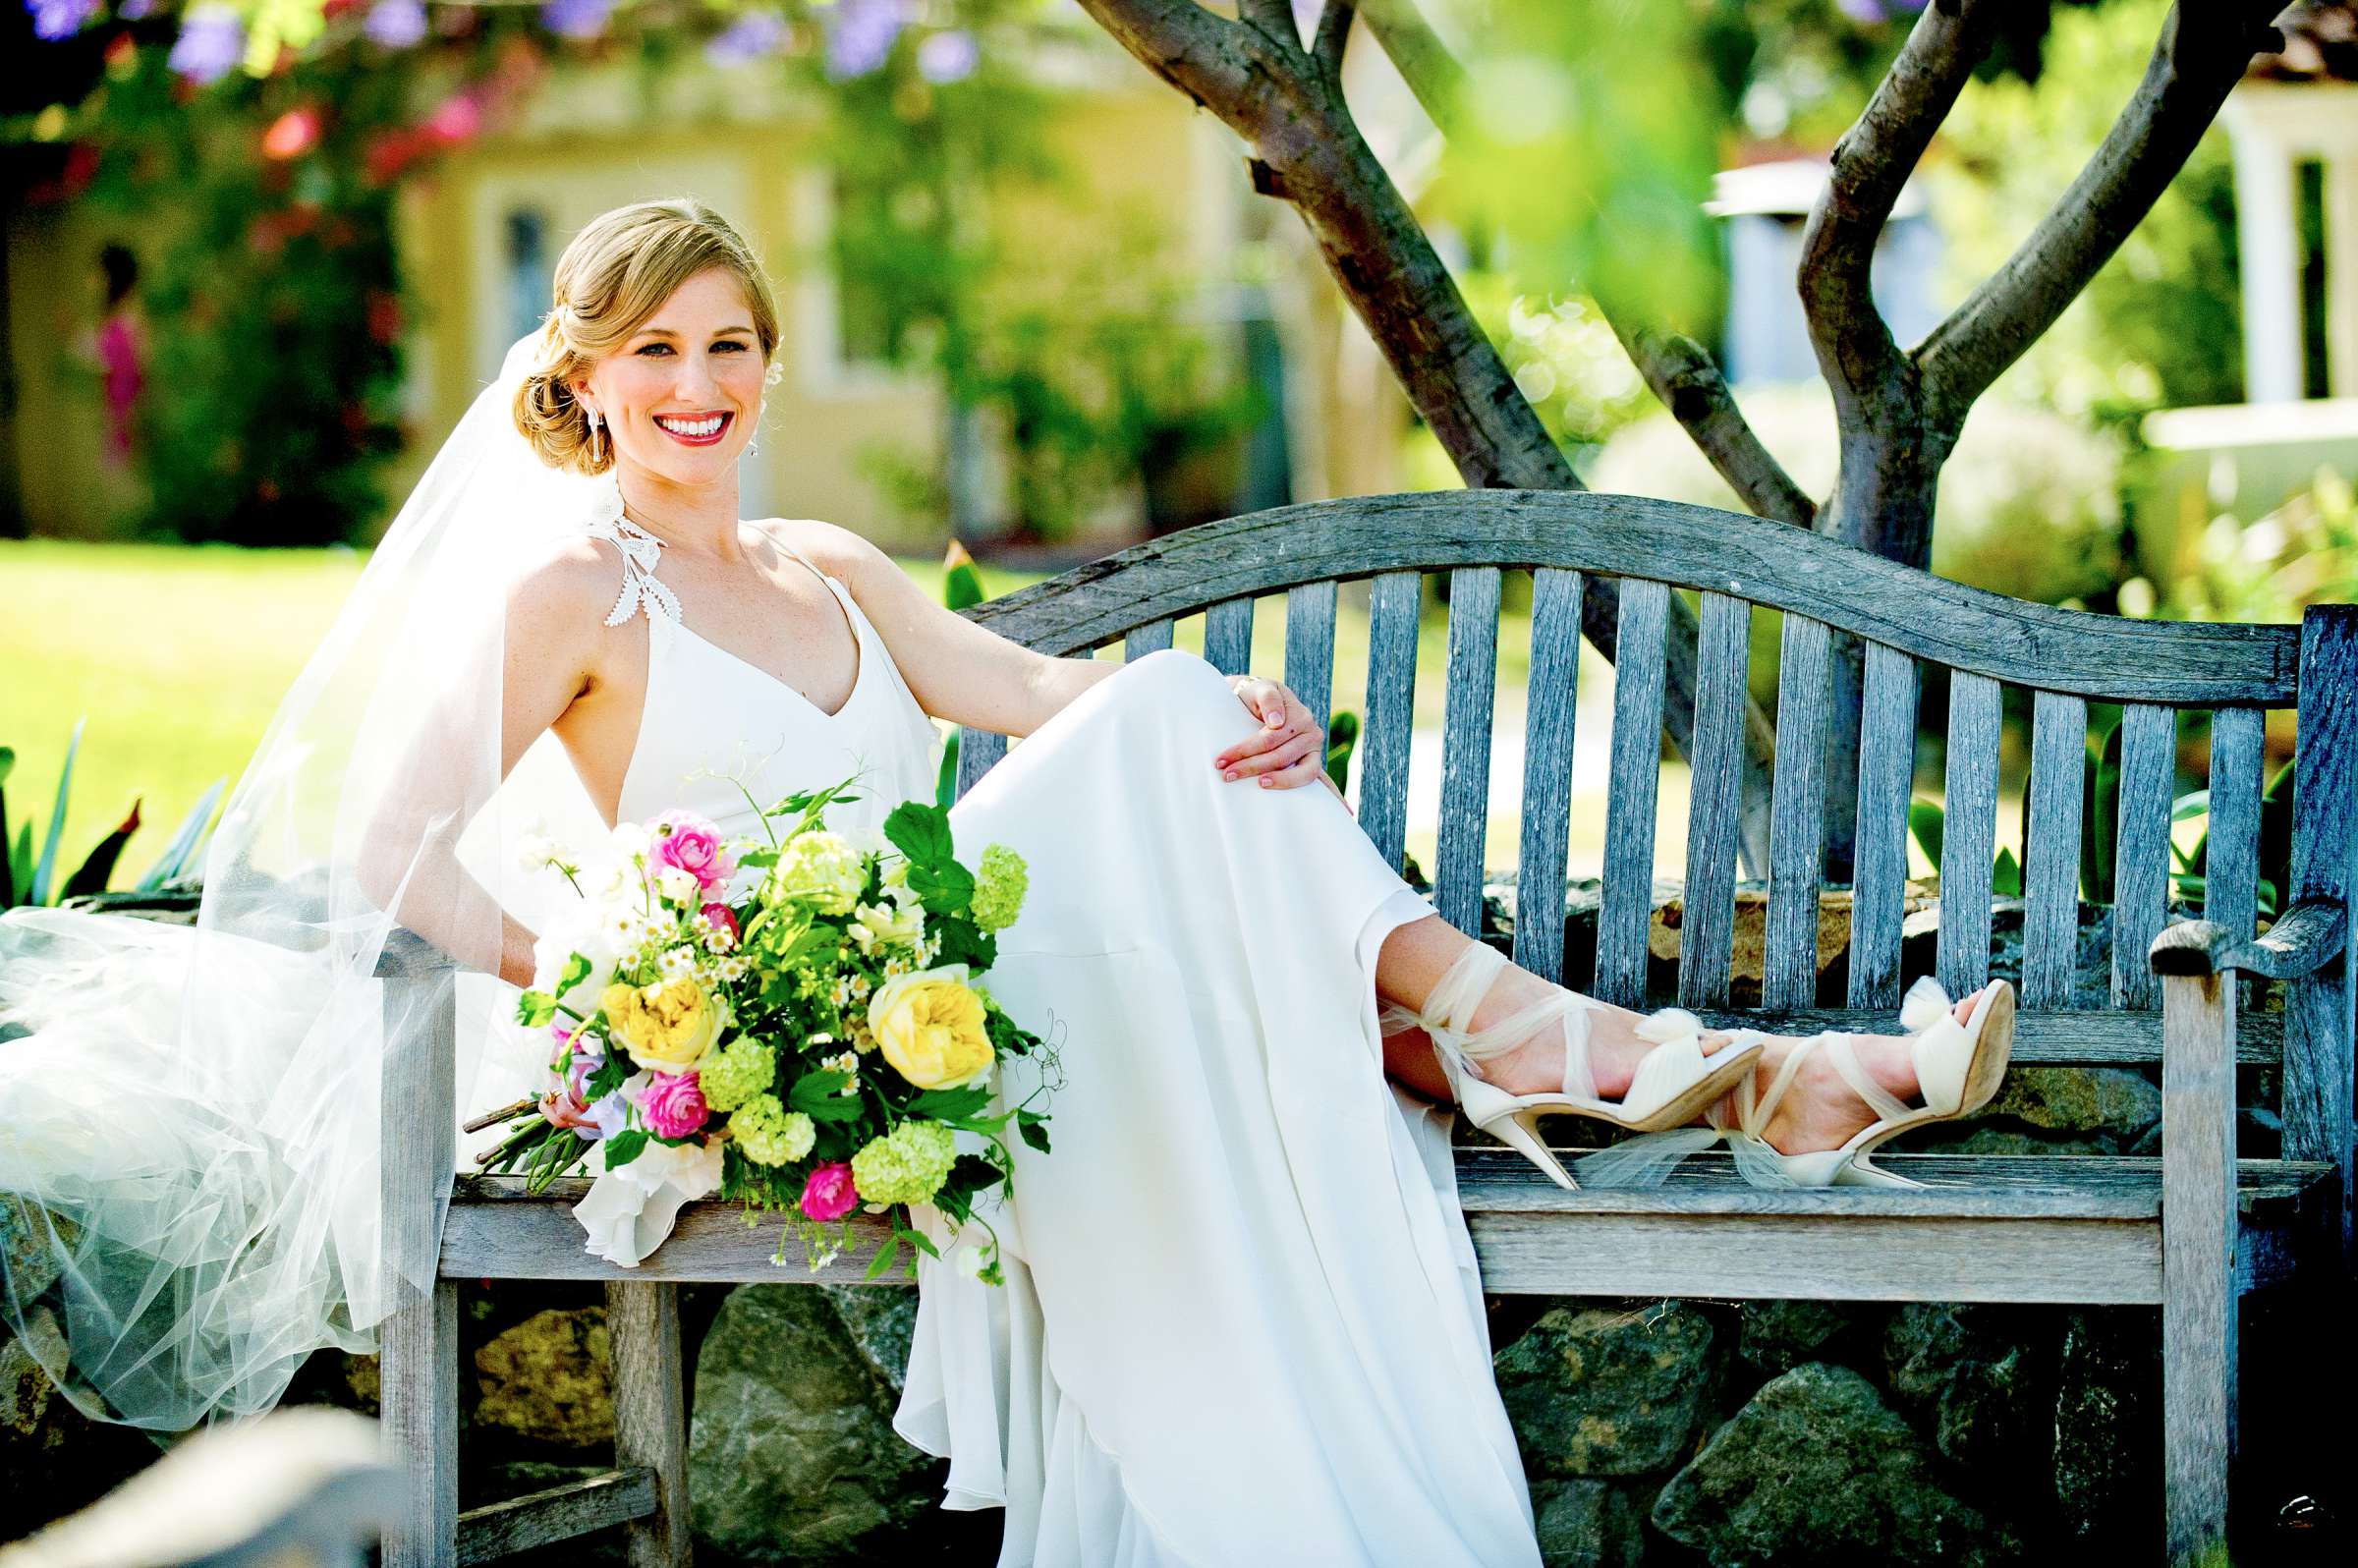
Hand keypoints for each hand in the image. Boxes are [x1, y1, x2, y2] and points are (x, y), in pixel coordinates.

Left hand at [1215, 674, 1327, 790]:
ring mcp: (1313, 749)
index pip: (1271, 738)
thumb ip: (1268, 698)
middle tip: (1226, 775)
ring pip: (1299, 771)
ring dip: (1275, 780)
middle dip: (1251, 767)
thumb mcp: (1259, 688)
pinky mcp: (1313, 763)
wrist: (1257, 700)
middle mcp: (1311, 731)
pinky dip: (1292, 784)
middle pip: (1280, 756)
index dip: (1245, 750)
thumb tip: (1276, 722)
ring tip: (1255, 785)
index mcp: (1299, 713)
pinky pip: (1308, 778)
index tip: (1221, 760)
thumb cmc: (1255, 695)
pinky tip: (1275, 791)